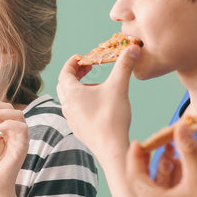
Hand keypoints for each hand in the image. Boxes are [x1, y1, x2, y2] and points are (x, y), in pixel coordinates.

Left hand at [56, 44, 139, 160]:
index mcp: (72, 94)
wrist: (111, 148)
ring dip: (79, 88)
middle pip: (64, 85)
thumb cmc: (111, 118)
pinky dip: (82, 102)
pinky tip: (98, 104)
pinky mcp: (79, 129)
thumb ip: (124, 65)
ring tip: (95, 86)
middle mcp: (67, 106)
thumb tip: (133, 48)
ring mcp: (72, 119)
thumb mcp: (118, 87)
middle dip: (75, 74)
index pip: (64, 72)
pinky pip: (75, 111)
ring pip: (69, 99)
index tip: (82, 57)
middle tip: (89, 68)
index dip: (72, 63)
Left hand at [125, 122, 196, 196]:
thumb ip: (189, 150)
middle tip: (150, 145)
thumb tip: (181, 126)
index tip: (138, 142)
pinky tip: (179, 170)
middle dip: (146, 162)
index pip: (134, 176)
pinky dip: (167, 184)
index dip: (135, 157)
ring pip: (153, 190)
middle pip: (141, 183)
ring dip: (159, 172)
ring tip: (170, 152)